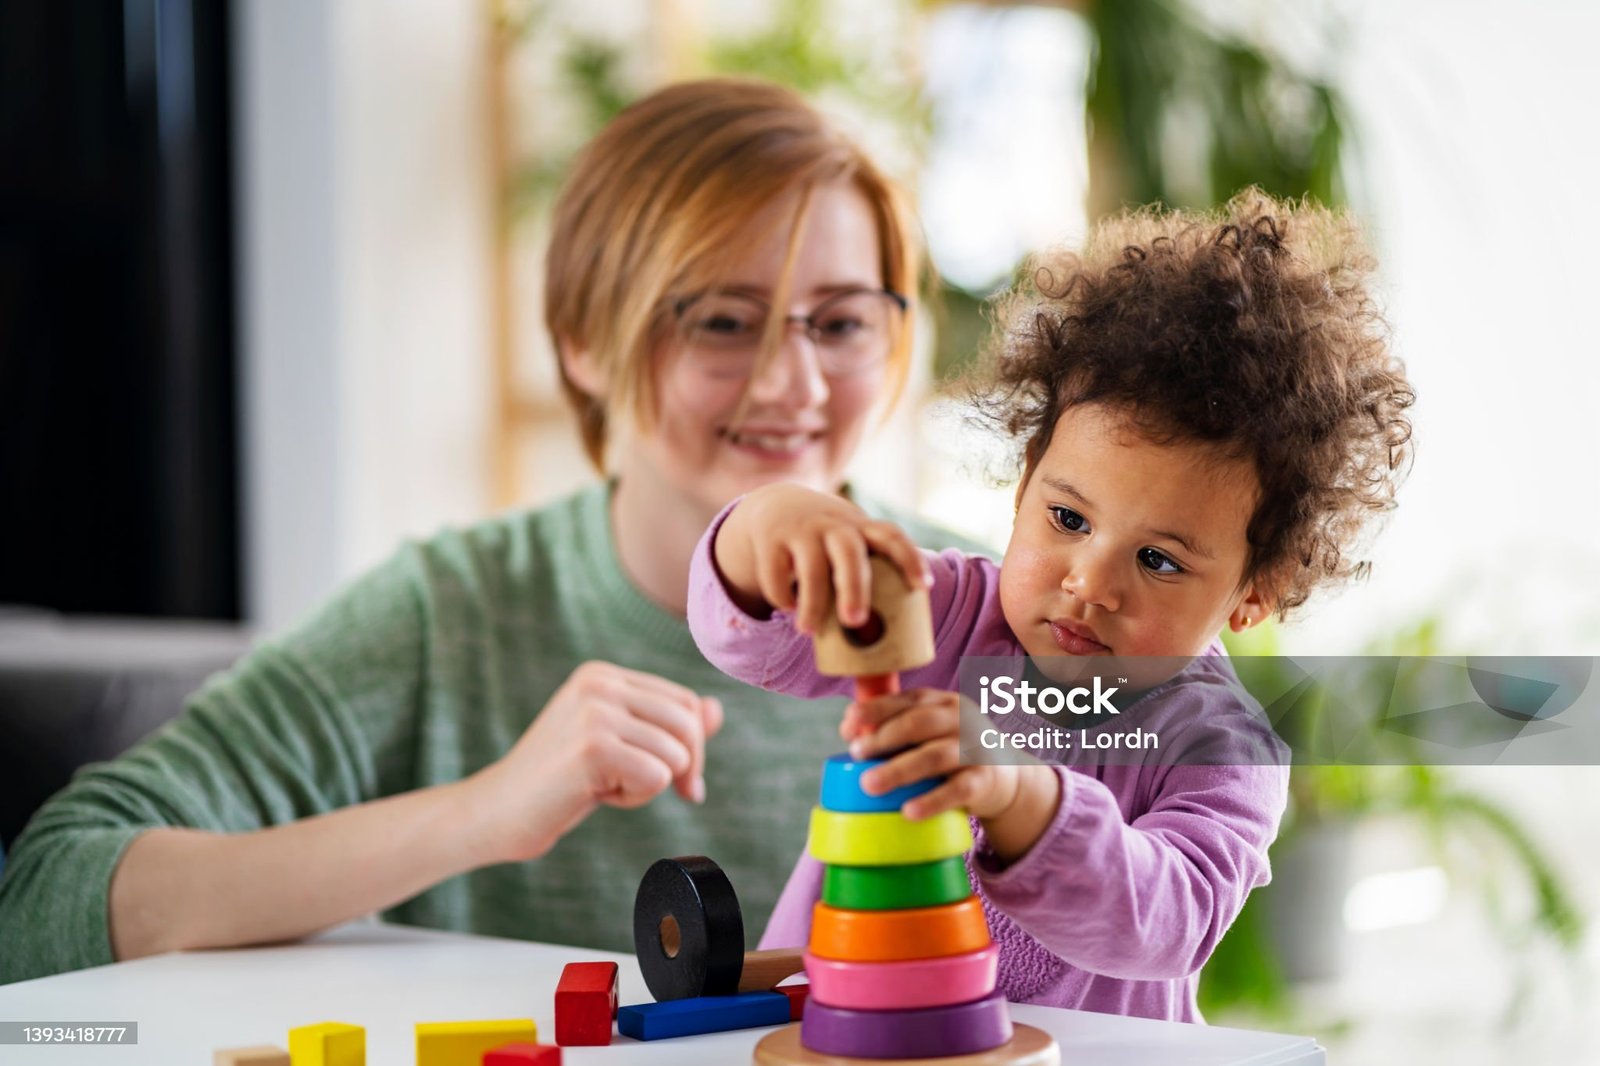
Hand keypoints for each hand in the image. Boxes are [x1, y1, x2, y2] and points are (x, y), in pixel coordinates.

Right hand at [470, 661, 723, 862]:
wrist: (497, 812)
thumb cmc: (559, 782)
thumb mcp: (619, 746)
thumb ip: (666, 726)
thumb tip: (717, 709)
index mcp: (603, 675)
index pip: (686, 702)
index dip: (690, 747)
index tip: (675, 780)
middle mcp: (600, 683)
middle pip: (689, 725)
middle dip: (681, 767)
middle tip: (639, 789)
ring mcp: (595, 712)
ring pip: (677, 754)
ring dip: (650, 784)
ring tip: (604, 785)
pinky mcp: (593, 747)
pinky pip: (657, 778)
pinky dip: (635, 798)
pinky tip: (596, 794)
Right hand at [713, 483, 930, 635]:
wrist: (777, 505)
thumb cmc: (826, 541)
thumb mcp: (848, 542)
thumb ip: (863, 575)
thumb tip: (880, 645)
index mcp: (860, 528)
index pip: (891, 536)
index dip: (909, 560)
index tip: (922, 587)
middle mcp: (834, 526)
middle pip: (849, 554)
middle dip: (854, 589)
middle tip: (855, 622)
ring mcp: (802, 530)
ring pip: (811, 568)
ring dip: (812, 603)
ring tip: (808, 631)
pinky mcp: (771, 539)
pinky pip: (776, 572)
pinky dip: (782, 595)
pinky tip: (788, 607)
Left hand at [841, 688, 1019, 820]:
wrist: (1007, 775)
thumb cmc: (953, 749)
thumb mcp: (932, 730)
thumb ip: (897, 728)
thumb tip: (850, 733)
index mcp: (942, 702)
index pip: (906, 699)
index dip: (874, 711)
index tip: (847, 727)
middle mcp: (960, 719)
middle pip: (918, 723)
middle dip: (882, 738)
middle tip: (856, 755)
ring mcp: (975, 748)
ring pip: (934, 756)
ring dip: (898, 770)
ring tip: (869, 784)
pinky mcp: (984, 780)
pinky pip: (957, 790)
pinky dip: (932, 801)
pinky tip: (908, 811)